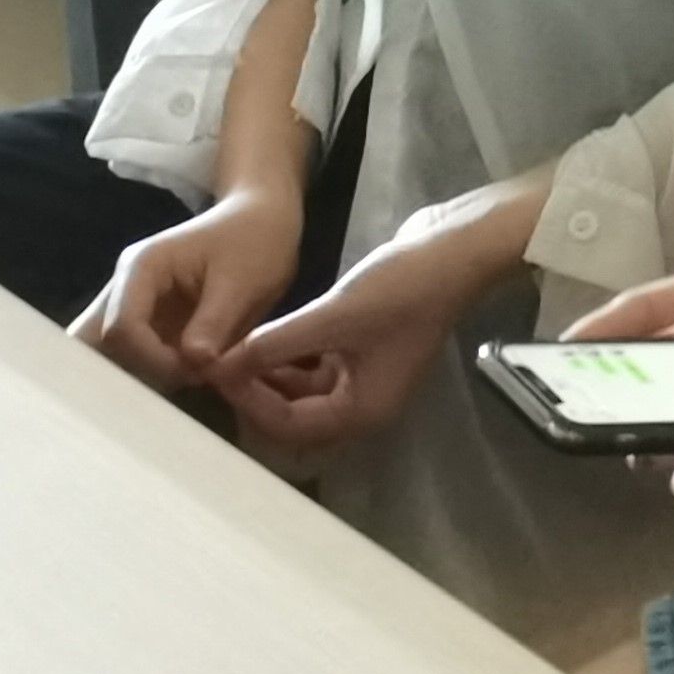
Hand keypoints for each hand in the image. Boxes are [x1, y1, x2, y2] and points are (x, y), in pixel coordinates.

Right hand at [74, 185, 305, 391]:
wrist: (262, 224)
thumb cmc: (255, 242)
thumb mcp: (244, 279)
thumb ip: (215, 321)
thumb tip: (194, 363)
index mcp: (142, 268)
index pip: (122, 328)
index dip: (153, 360)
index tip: (196, 371)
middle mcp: (125, 289)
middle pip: (95, 345)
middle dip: (128, 376)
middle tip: (175, 389)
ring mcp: (132, 308)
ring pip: (109, 356)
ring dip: (142, 378)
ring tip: (189, 381)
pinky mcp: (147, 326)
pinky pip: (132, 359)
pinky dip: (153, 376)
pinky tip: (185, 382)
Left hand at [212, 192, 527, 463]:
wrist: (457, 249)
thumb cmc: (402, 289)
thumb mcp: (333, 317)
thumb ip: (274, 345)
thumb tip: (220, 364)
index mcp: (361, 411)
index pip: (288, 424)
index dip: (248, 399)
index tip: (217, 369)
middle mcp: (363, 404)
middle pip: (294, 414)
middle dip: (256, 391)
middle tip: (220, 360)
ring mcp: (366, 376)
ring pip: (303, 389)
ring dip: (270, 372)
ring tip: (236, 347)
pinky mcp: (366, 350)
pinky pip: (318, 366)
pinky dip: (291, 356)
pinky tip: (267, 335)